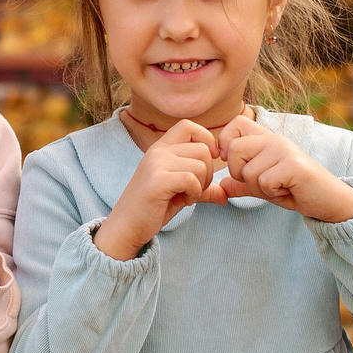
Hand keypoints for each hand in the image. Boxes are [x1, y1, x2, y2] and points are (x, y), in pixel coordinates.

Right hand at [94, 120, 219, 261]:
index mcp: (161, 148)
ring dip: (201, 185)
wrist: (127, 226)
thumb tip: (225, 195)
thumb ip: (203, 187)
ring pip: (200, 164)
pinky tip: (183, 201)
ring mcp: (156, 164)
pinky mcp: (157, 180)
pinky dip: (195, 193)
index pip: (189, 126)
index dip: (206, 140)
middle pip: (203, 149)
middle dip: (208, 172)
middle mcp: (158, 151)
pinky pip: (191, 179)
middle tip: (195, 190)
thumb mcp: (181, 192)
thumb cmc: (153, 208)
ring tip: (187, 196)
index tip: (207, 163)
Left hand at [211, 115, 352, 222]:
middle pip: (234, 149)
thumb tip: (221, 186)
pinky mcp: (293, 165)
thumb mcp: (264, 187)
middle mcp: (274, 139)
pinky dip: (273, 193)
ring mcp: (284, 150)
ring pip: (248, 172)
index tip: (236, 165)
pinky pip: (264, 182)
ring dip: (261, 189)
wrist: (328, 200)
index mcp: (266, 139)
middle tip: (263, 182)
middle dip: (241, 174)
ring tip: (280, 186)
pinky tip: (289, 190)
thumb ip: (243, 184)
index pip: (235, 124)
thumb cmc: (296, 190)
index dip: (225, 143)